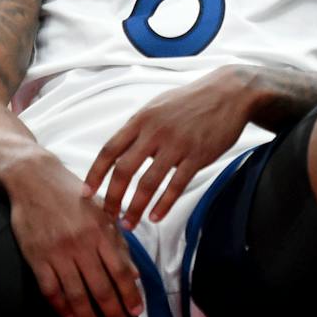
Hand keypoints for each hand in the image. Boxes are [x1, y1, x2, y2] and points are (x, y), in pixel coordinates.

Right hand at [5, 156, 144, 316]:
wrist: (33, 178)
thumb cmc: (72, 194)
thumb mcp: (101, 211)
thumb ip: (118, 242)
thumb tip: (134, 274)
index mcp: (100, 231)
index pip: (119, 270)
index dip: (129, 294)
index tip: (136, 313)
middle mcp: (80, 244)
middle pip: (100, 288)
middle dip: (113, 315)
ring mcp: (57, 252)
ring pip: (76, 294)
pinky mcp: (36, 256)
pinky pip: (50, 289)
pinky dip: (60, 306)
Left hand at [84, 66, 254, 227]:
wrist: (228, 92)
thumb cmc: (190, 100)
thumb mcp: (157, 105)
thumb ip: (139, 128)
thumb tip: (121, 150)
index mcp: (141, 119)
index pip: (110, 149)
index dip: (95, 173)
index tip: (87, 192)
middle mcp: (155, 132)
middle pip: (124, 170)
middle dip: (112, 197)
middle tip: (108, 215)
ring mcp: (177, 144)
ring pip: (148, 183)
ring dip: (135, 207)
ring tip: (129, 224)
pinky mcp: (197, 156)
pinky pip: (176, 186)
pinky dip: (163, 205)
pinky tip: (155, 216)